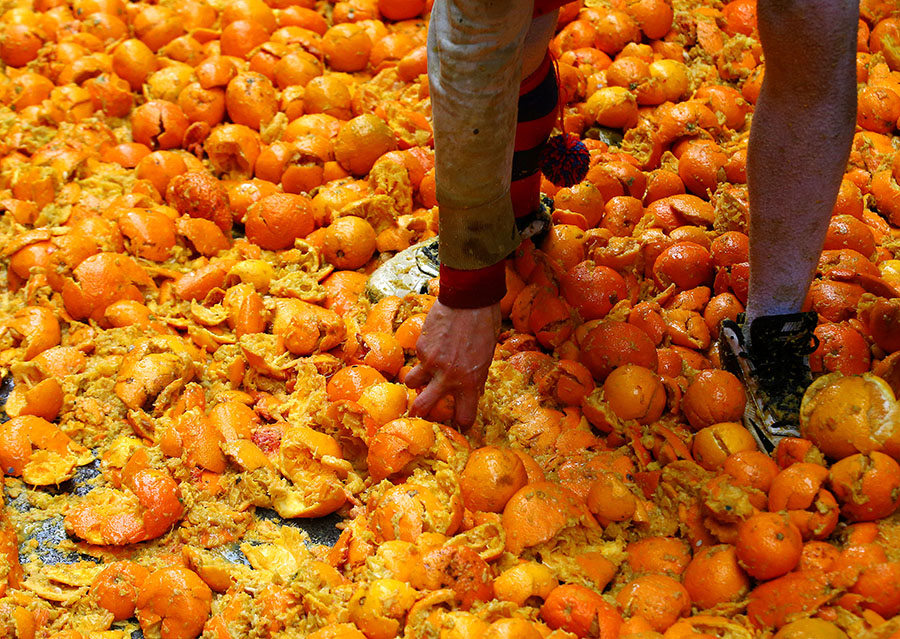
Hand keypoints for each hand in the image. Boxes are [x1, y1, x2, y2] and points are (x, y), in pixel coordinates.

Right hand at [405, 300, 500, 426]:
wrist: (469, 298)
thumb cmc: (484, 325)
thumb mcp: (487, 355)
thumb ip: (475, 375)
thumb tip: (470, 388)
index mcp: (470, 382)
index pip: (464, 415)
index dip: (461, 422)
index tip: (459, 422)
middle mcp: (448, 376)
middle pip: (423, 407)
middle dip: (419, 413)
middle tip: (420, 413)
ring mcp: (430, 362)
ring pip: (412, 382)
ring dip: (415, 382)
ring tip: (421, 376)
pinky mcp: (420, 347)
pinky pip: (417, 358)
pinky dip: (423, 355)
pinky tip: (433, 343)